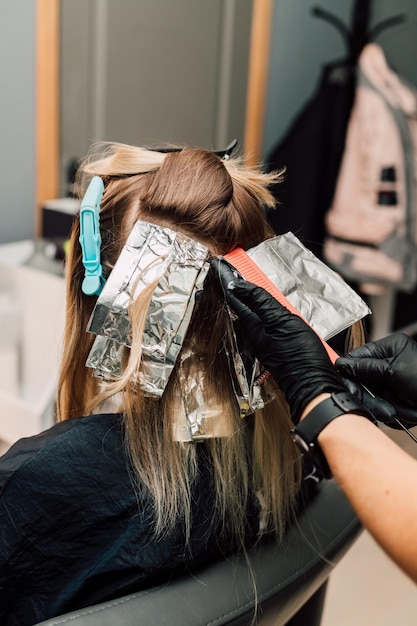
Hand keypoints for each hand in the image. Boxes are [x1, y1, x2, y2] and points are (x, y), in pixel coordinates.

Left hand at [212, 259, 345, 421]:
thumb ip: (260, 301)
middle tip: (234, 266)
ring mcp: (264, 340)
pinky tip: (273, 305)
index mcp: (252, 324)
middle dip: (237, 285)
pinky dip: (265, 309)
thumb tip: (236, 284)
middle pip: (242, 303)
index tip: (220, 263)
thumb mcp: (282, 320)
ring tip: (251, 279)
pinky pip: (265, 321)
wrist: (313, 384)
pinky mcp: (274, 345)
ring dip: (252, 296)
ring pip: (253, 312)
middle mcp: (253, 333)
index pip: (234, 295)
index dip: (228, 277)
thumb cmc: (299, 355)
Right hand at [336, 333, 416, 427]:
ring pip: (373, 398)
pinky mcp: (398, 400)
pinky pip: (385, 409)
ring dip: (386, 407)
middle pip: (363, 381)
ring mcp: (393, 383)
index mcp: (389, 348)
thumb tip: (342, 365)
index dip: (350, 373)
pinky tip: (408, 410)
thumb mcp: (393, 371)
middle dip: (373, 396)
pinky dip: (395, 414)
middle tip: (383, 405)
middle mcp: (389, 364)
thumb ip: (365, 368)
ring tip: (402, 409)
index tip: (348, 385)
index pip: (356, 358)